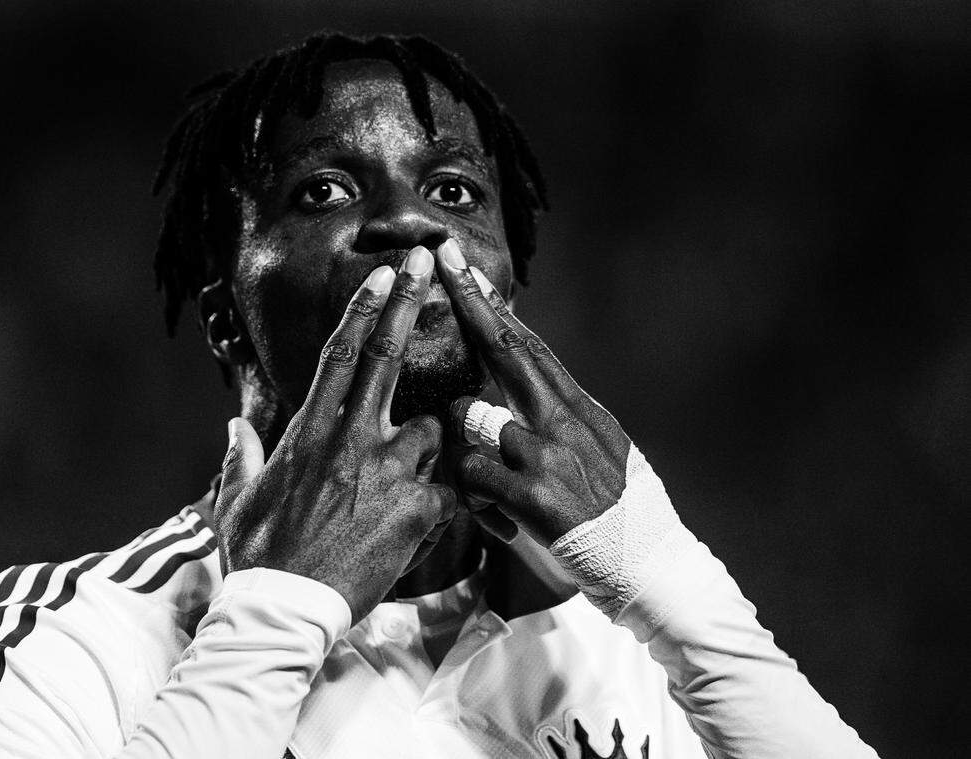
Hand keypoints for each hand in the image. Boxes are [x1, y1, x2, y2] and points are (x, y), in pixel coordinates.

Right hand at [212, 247, 457, 622]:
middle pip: (387, 357)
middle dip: (409, 303)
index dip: (364, 310)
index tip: (385, 274)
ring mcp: (387, 469)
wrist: (285, 609)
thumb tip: (236, 425)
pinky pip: (447, 492)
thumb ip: (242, 458)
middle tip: (428, 259)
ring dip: (429, 447)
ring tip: (407, 487)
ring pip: (432, 430)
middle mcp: (350, 438)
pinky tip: (417, 533)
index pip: (339, 355)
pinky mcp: (418, 507)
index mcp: (309, 432)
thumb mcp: (236, 502)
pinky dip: (439, 506)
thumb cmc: (258, 556)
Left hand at [434, 238, 631, 546]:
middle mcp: (566, 420)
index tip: (469, 271)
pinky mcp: (532, 493)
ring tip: (491, 487)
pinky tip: (496, 520)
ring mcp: (548, 453)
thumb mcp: (602, 454)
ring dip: (463, 446)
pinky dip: (472, 497)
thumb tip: (530, 393)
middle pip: (507, 349)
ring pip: (473, 415)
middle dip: (471, 300)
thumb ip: (562, 422)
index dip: (495, 306)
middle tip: (444, 257)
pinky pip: (470, 473)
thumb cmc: (620, 518)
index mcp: (581, 410)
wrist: (651, 569)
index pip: (530, 346)